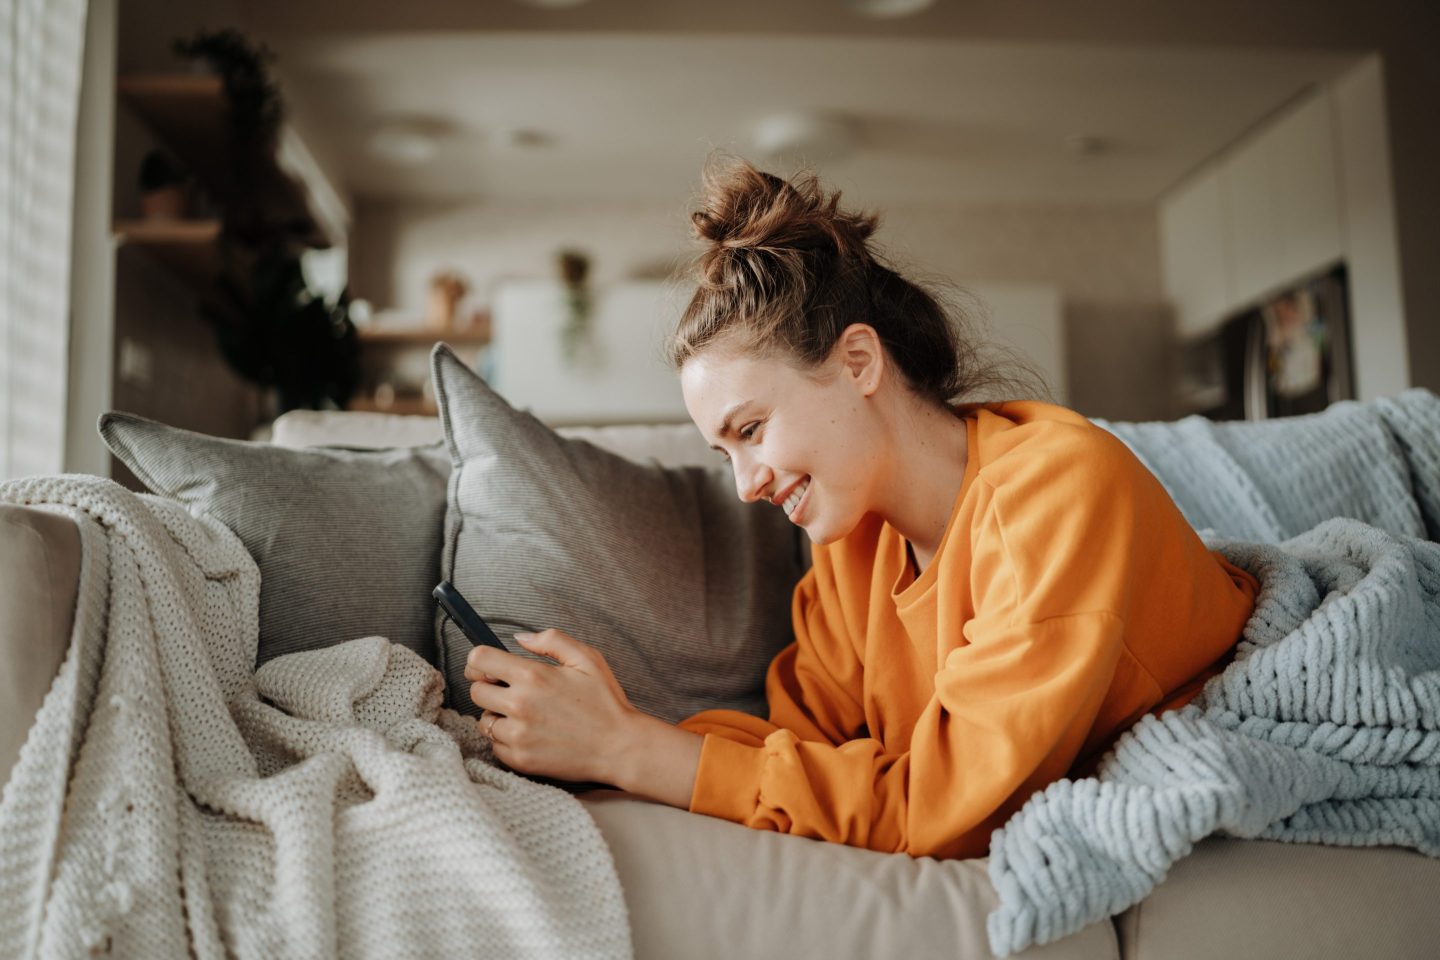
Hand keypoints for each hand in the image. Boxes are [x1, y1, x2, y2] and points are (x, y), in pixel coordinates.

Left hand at [464, 628, 640, 784]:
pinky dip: (507, 740)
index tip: (488, 667)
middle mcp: (519, 705)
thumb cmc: (606, 702)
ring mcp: (518, 735)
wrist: (619, 747)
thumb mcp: (587, 659)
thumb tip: (519, 638)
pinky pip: (495, 746)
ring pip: (483, 721)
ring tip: (524, 716)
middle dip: (489, 688)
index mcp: (532, 676)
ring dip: (497, 716)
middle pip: (475, 691)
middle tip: (511, 692)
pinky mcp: (520, 759)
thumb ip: (551, 640)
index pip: (479, 659)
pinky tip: (530, 734)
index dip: (479, 660)